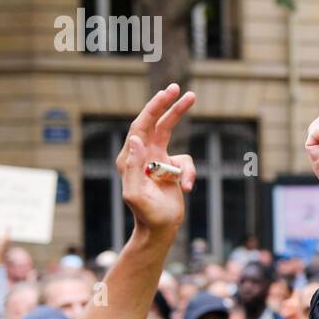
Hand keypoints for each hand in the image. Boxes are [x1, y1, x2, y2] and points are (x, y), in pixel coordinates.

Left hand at [115, 84, 196, 238]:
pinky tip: (186, 190)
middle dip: (170, 106)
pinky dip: (189, 174)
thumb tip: (137, 138)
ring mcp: (157, 160)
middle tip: (182, 89)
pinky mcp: (171, 167)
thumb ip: (134, 166)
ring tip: (183, 184)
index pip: (141, 125)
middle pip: (157, 123)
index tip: (169, 93)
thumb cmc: (146, 214)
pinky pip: (186, 162)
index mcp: (129, 158)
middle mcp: (142, 154)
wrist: (160, 229)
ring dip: (185, 163)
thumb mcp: (136, 193)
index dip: (155, 107)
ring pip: (174, 143)